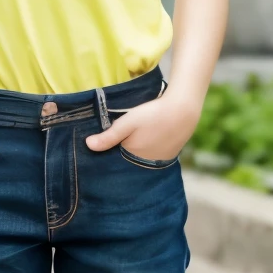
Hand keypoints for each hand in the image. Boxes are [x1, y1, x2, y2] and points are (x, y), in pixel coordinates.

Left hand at [84, 93, 198, 161]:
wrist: (183, 109)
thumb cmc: (153, 115)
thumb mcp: (127, 123)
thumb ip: (108, 136)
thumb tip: (88, 146)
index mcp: (133, 157)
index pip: (115, 160)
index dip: (108, 152)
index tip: (101, 145)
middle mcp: (146, 163)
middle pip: (127, 159)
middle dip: (120, 152)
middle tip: (118, 138)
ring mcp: (159, 160)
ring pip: (140, 156)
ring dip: (135, 150)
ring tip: (133, 137)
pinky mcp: (169, 154)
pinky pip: (152, 154)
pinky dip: (147, 148)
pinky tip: (146, 137)